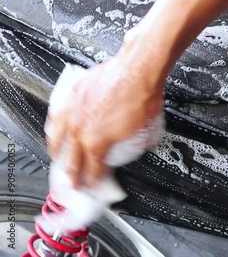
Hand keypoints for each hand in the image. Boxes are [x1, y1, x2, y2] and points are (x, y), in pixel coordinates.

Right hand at [45, 56, 163, 188]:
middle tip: (70, 182)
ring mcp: (73, 111)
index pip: (91, 171)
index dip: (91, 183)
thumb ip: (129, 149)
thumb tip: (128, 152)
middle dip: (70, 175)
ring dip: (56, 152)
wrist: (138, 71)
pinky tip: (54, 127)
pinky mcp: (71, 94)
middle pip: (70, 159)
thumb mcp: (144, 135)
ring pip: (56, 138)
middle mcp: (80, 129)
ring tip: (56, 158)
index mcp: (97, 143)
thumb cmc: (143, 98)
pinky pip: (56, 115)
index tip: (91, 186)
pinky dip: (54, 125)